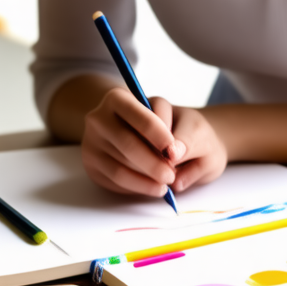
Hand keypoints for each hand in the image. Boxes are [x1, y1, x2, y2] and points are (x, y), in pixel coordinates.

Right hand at [80, 89, 227, 195]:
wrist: (162, 140)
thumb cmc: (180, 130)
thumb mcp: (194, 129)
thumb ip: (188, 138)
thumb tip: (174, 154)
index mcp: (119, 98)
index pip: (137, 114)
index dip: (156, 133)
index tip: (172, 150)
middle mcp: (100, 118)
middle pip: (126, 142)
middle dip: (152, 162)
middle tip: (171, 175)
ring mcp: (92, 142)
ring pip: (120, 165)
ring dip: (146, 178)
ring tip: (166, 183)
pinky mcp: (93, 165)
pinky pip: (115, 180)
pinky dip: (138, 187)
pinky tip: (154, 186)